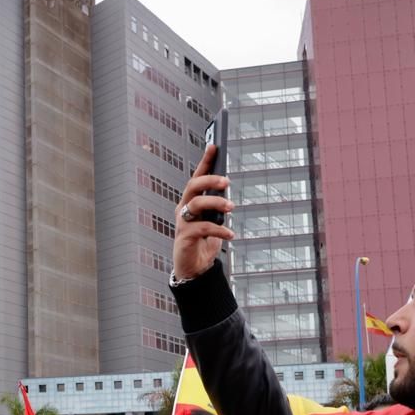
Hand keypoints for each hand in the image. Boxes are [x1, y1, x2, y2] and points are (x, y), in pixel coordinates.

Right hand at [172, 145, 234, 281]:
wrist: (193, 268)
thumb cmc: (203, 242)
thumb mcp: (213, 221)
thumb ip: (218, 207)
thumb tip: (228, 189)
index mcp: (190, 201)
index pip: (196, 177)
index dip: (204, 161)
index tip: (213, 146)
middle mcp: (184, 208)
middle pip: (193, 186)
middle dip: (210, 180)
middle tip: (227, 181)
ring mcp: (183, 222)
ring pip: (197, 204)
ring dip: (216, 203)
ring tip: (231, 207)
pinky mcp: (185, 237)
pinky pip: (204, 228)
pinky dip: (220, 230)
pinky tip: (231, 234)